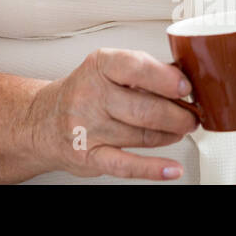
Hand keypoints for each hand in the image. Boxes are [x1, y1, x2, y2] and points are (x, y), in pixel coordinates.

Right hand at [22, 48, 198, 180]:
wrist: (44, 120)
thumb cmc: (83, 92)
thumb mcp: (106, 69)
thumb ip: (142, 72)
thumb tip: (183, 81)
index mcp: (98, 66)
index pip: (135, 67)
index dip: (165, 79)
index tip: (185, 87)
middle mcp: (89, 95)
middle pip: (145, 109)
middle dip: (177, 115)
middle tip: (190, 116)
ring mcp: (88, 127)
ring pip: (143, 136)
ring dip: (170, 135)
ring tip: (178, 130)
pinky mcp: (88, 155)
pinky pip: (126, 165)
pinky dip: (153, 169)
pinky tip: (172, 168)